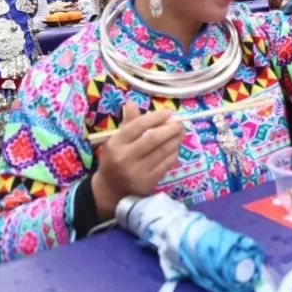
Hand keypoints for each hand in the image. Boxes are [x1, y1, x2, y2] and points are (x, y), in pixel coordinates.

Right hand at [90, 102, 183, 220]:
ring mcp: (137, 172)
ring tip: (181, 132)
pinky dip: (173, 153)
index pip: (138, 126)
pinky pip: (166, 164)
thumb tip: (132, 102)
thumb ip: (128, 122)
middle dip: (170, 128)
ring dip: (175, 140)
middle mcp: (125, 158)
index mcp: (116, 144)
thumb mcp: (116, 140)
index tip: (169, 112)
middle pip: (153, 139)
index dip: (156, 117)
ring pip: (162, 151)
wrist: (110, 190)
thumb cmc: (115, 159)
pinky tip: (175, 147)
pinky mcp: (147, 183)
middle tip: (180, 122)